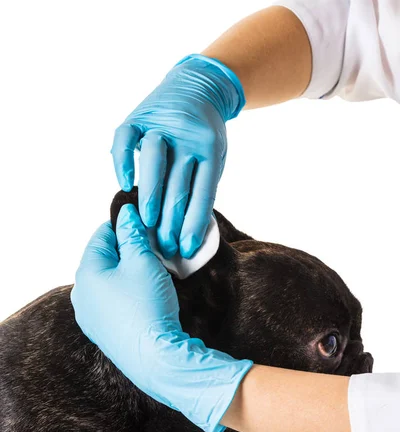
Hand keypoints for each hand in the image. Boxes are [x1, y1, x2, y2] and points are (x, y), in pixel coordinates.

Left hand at [71, 204, 252, 431]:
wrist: (155, 359)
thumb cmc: (147, 307)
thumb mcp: (142, 261)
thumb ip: (133, 234)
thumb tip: (125, 214)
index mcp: (86, 272)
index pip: (102, 235)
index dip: (126, 226)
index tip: (147, 227)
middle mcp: (81, 295)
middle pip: (106, 259)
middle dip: (130, 252)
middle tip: (156, 252)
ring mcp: (91, 317)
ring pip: (111, 282)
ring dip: (131, 274)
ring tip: (156, 276)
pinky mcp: (104, 333)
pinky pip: (115, 304)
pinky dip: (130, 296)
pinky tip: (148, 300)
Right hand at [111, 54, 244, 259]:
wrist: (197, 86)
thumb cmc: (204, 135)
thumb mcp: (214, 157)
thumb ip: (201, 185)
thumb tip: (188, 229)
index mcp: (209, 150)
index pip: (203, 193)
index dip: (194, 224)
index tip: (186, 249)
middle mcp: (187, 137)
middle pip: (178, 183)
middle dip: (171, 219)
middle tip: (163, 246)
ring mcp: (162, 125)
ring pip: (155, 161)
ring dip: (150, 193)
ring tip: (146, 221)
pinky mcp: (138, 117)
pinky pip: (126, 139)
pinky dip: (123, 160)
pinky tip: (124, 183)